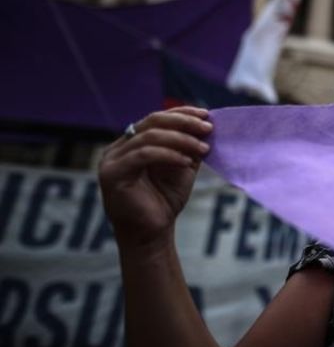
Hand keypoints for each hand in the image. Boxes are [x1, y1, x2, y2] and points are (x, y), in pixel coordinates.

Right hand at [98, 106, 211, 247]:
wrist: (152, 232)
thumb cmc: (165, 199)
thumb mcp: (182, 166)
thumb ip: (190, 145)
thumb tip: (208, 124)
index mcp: (132, 143)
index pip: (156, 118)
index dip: (182, 113)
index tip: (206, 115)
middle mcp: (119, 147)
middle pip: (152, 122)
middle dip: (184, 122)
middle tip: (207, 128)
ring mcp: (112, 159)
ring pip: (149, 137)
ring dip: (181, 139)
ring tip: (203, 148)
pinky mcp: (112, 173)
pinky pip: (143, 155)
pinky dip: (168, 154)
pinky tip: (186, 161)